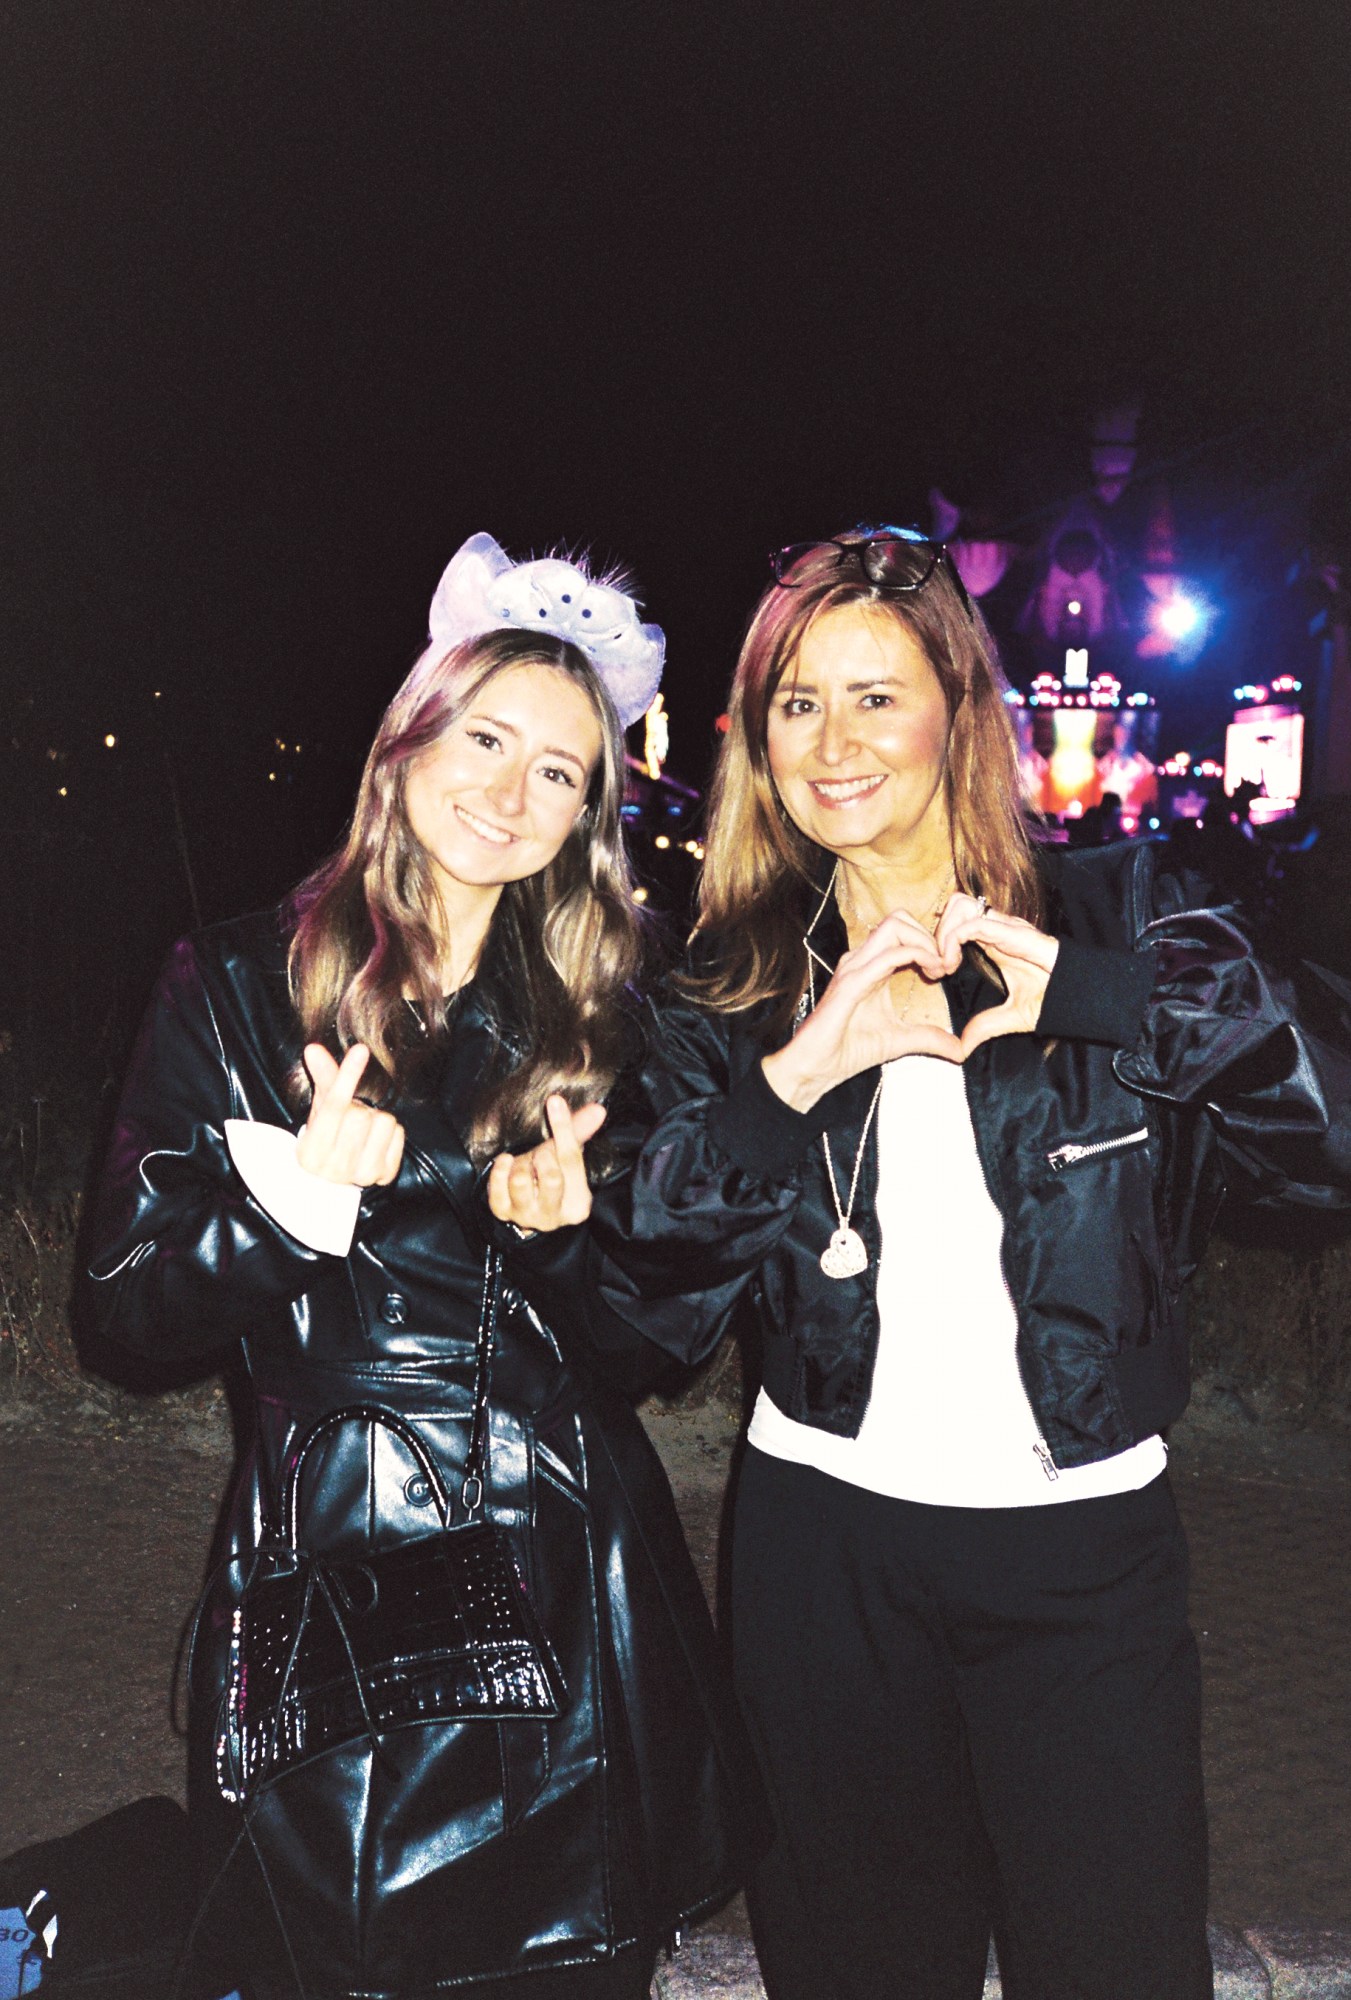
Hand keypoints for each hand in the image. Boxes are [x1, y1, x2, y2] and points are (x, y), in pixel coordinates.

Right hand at [296, 1043, 406, 1185]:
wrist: (336, 1178)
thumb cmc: (327, 1136)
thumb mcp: (320, 1109)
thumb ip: (322, 1078)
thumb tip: (313, 1049)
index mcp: (311, 1151)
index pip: (332, 1105)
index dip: (347, 1076)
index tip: (360, 1050)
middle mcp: (334, 1168)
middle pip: (360, 1114)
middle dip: (359, 1108)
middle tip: (351, 1117)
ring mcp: (361, 1174)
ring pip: (383, 1122)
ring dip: (376, 1118)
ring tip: (364, 1130)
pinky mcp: (385, 1175)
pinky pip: (398, 1134)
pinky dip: (390, 1131)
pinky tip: (376, 1141)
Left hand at [486, 1096, 607, 1232]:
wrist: (527, 1206)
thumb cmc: (550, 1176)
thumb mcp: (567, 1157)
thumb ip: (580, 1132)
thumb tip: (598, 1109)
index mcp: (578, 1204)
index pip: (573, 1161)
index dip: (564, 1128)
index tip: (555, 1101)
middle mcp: (554, 1217)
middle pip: (551, 1176)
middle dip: (543, 1155)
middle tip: (541, 1153)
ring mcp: (527, 1217)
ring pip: (521, 1181)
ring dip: (522, 1163)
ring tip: (526, 1163)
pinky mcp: (502, 1213)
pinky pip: (497, 1185)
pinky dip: (501, 1168)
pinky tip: (508, 1163)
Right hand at [761, 911, 963, 1112]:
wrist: (817, 1068)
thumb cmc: (849, 1050)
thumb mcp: (901, 1041)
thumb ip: (930, 1038)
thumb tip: (960, 1049)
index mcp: (872, 966)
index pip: (903, 931)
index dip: (931, 942)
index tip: (948, 969)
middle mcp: (862, 959)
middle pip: (900, 918)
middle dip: (930, 935)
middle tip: (946, 966)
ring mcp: (855, 967)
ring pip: (895, 926)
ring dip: (926, 942)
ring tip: (939, 969)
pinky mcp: (851, 981)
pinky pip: (888, 954)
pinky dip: (917, 956)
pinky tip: (930, 975)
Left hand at [929, 894, 1059, 1055]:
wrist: (1081, 1000)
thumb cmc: (1054, 1001)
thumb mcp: (1009, 1017)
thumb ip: (984, 1027)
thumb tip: (962, 1047)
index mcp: (994, 944)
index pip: (958, 923)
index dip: (940, 941)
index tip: (937, 972)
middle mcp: (997, 930)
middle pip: (955, 906)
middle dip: (937, 931)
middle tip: (937, 965)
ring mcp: (1005, 927)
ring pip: (960, 906)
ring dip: (944, 932)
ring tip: (945, 963)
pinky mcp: (1013, 932)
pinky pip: (973, 922)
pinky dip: (953, 939)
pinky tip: (951, 964)